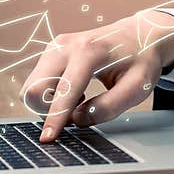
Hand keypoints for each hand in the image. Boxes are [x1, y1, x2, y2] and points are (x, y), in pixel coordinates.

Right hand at [21, 10, 173, 141]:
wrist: (140, 33)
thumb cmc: (141, 60)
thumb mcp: (137, 87)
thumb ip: (109, 106)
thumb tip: (77, 120)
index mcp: (88, 52)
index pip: (64, 91)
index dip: (55, 118)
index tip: (47, 139)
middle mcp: (66, 46)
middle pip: (34, 88)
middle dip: (47, 110)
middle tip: (77, 111)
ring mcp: (56, 46)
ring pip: (33, 85)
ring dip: (51, 101)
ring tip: (82, 98)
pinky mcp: (52, 50)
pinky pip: (38, 80)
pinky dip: (52, 93)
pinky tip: (76, 90)